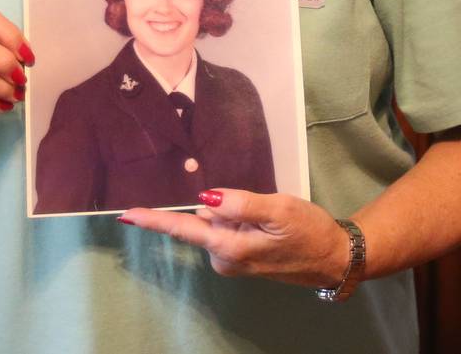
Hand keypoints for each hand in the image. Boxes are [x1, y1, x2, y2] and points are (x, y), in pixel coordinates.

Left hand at [119, 189, 349, 287]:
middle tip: (261, 206)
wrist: (335, 259)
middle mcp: (224, 258)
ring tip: (270, 214)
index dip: (153, 221)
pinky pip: (229, 228)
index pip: (184, 229)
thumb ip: (240, 204)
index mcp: (229, 247)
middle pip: (204, 219)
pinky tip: (266, 221)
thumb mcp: (278, 209)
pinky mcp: (242, 257)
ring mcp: (233, 260)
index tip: (126, 215)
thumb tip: (205, 201)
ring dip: (235, 211)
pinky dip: (241, 219)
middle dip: (221, 205)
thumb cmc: (309, 231)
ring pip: (218, 221)